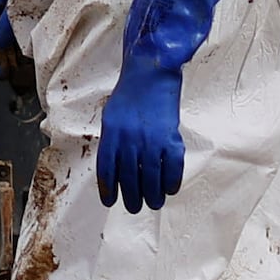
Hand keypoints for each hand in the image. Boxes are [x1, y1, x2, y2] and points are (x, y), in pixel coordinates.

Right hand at [0, 0, 41, 89]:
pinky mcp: (41, 18)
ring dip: (12, 59)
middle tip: (2, 74)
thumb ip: (7, 21)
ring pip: (12, 41)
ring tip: (17, 76)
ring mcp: (25, 12)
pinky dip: (29, 54)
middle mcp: (8, 6)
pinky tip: (33, 67)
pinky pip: (29, 39)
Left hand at [93, 0, 219, 214]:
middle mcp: (130, 140)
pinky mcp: (171, 137)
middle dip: (132, 198)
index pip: (107, 170)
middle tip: (135, 207)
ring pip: (151, 178)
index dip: (108, 189)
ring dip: (152, 195)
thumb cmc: (129, 95)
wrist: (151, 72)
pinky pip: (172, 167)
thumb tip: (115, 170)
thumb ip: (113, 142)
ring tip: (154, 203)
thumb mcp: (112, 117)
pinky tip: (170, 188)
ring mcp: (151, 140)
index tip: (110, 202)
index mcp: (112, 134)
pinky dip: (172, 181)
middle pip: (129, 178)